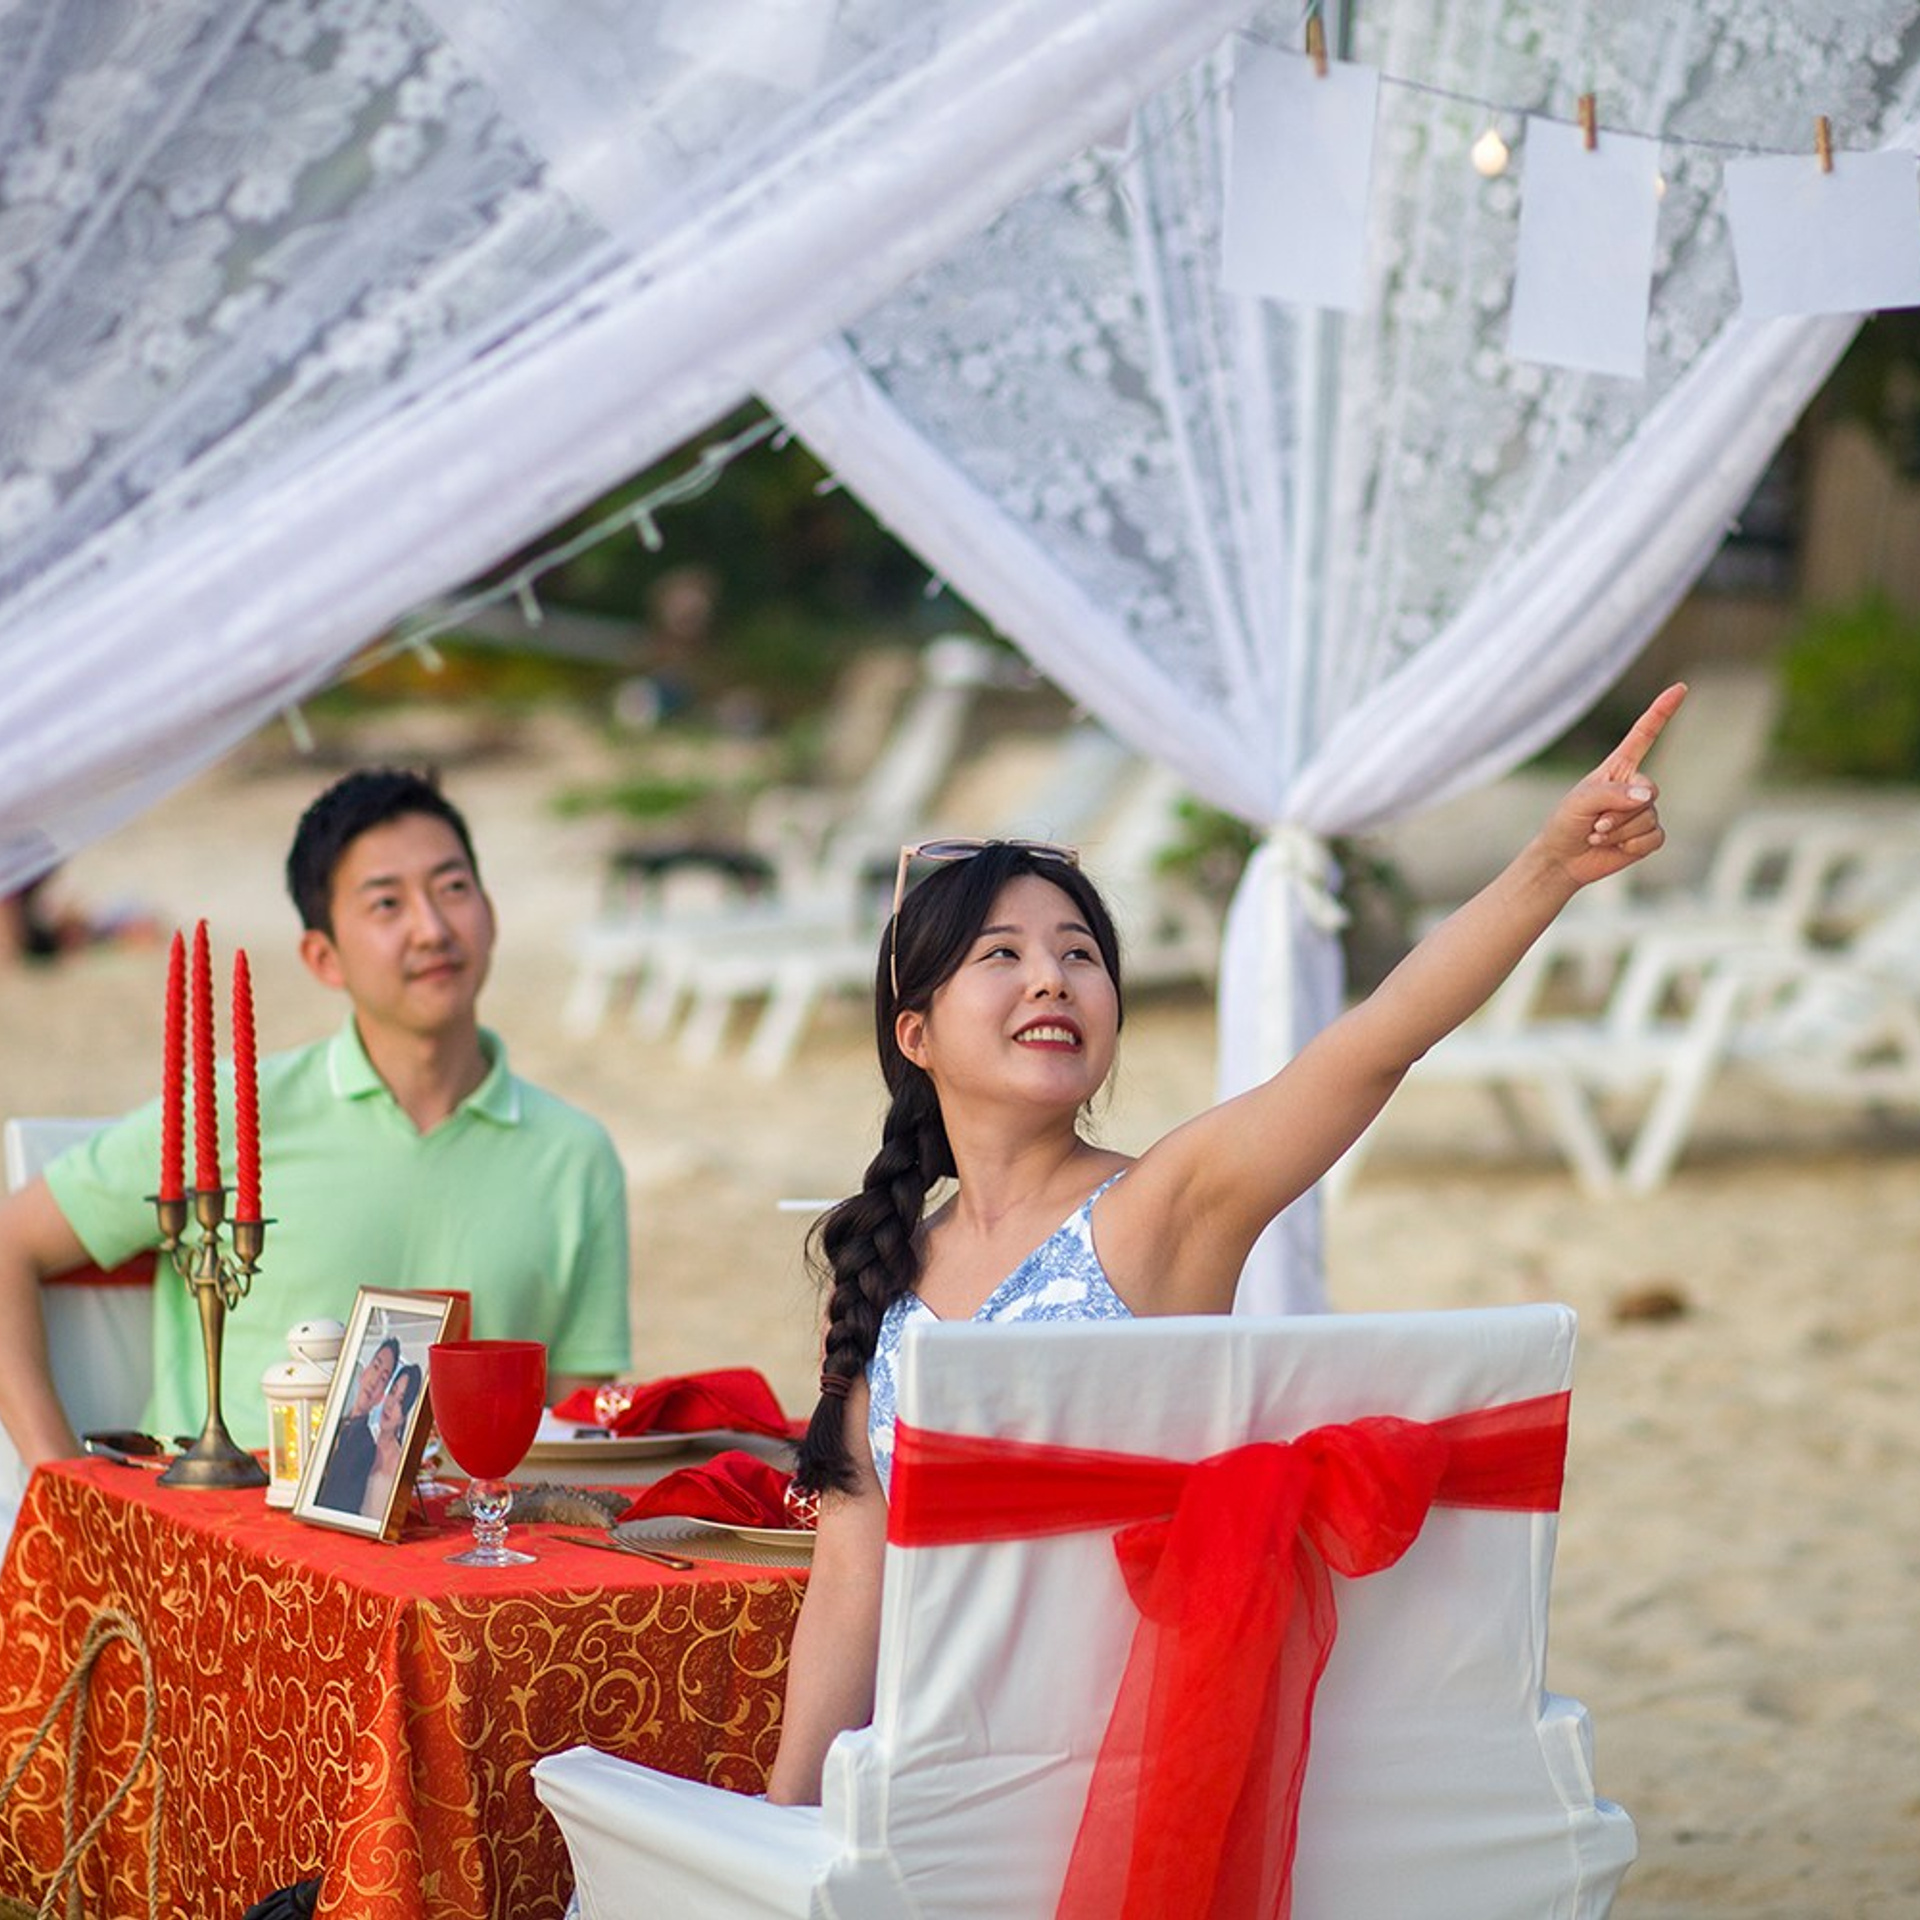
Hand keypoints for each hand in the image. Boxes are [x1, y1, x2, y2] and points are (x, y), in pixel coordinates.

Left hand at [1541, 682, 1686, 888]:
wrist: (1563, 858)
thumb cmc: (1566, 822)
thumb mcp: (1581, 801)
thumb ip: (1613, 794)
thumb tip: (1649, 797)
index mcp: (1618, 768)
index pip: (1644, 734)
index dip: (1662, 711)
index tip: (1680, 688)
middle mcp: (1635, 786)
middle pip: (1649, 791)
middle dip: (1619, 812)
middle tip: (1594, 823)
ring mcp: (1645, 811)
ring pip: (1649, 817)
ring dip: (1619, 831)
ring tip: (1597, 834)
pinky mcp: (1649, 835)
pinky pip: (1654, 837)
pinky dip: (1631, 845)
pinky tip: (1615, 846)